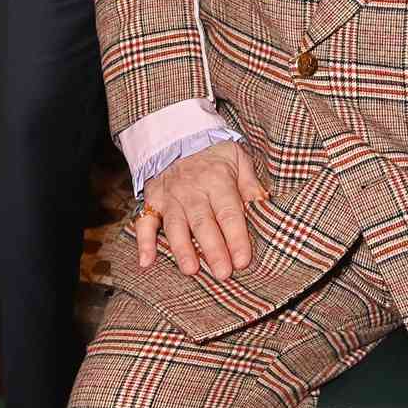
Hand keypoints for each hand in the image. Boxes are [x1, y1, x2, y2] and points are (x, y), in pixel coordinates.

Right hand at [135, 141, 266, 279]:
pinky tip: (145, 261)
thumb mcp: (237, 157)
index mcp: (217, 180)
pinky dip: (143, 241)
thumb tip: (263, 205)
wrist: (177, 133)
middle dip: (213, 249)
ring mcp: (171, 196)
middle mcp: (193, 190)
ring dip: (182, 248)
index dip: (236, 238)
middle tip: (222, 274)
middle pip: (203, 223)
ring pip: (175, 225)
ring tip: (191, 269)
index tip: (243, 261)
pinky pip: (144, 221)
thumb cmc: (213, 153)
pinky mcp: (153, 200)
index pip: (229, 212)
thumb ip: (250, 183)